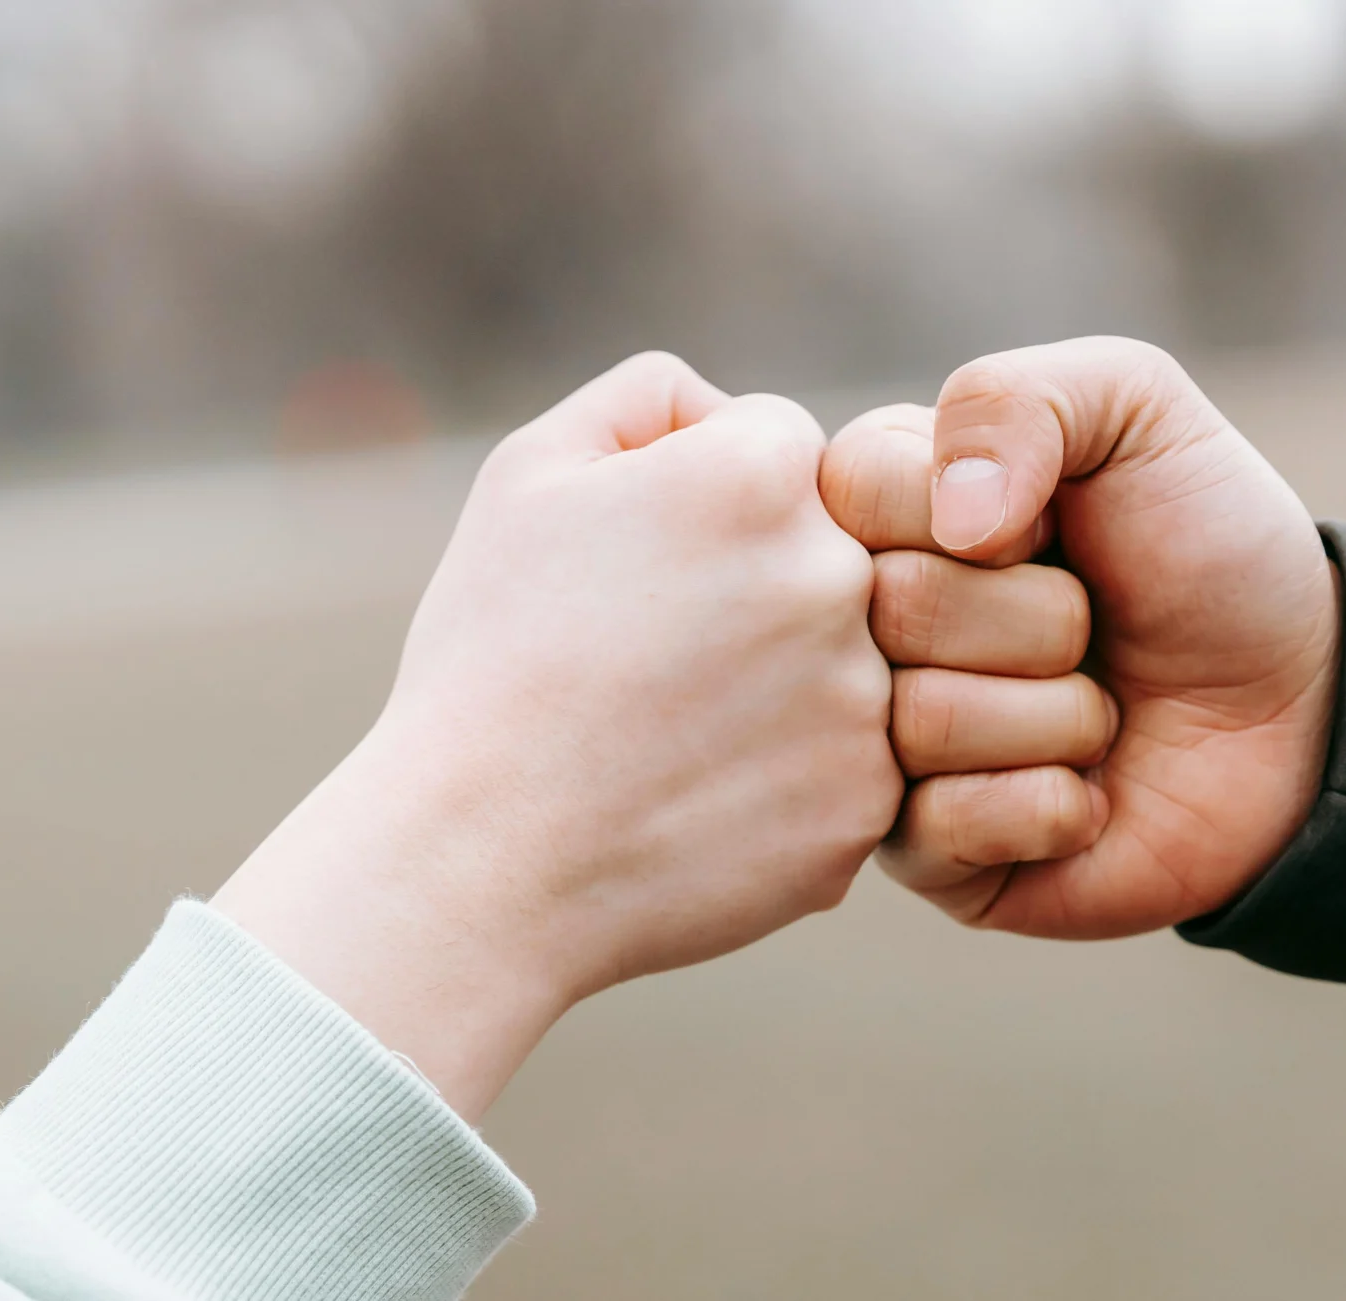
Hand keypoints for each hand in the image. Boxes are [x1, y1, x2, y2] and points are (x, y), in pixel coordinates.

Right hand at [217, 353, 899, 1117]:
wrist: (479, 861)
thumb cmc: (490, 661)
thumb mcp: (529, 477)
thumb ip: (649, 400)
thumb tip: (728, 407)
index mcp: (761, 474)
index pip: (781, 450)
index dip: (702, 510)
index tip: (640, 575)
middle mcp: (837, 574)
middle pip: (829, 554)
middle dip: (755, 594)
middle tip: (653, 665)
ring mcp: (864, 698)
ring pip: (847, 663)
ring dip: (779, 689)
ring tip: (667, 739)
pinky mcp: (866, 805)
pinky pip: (848, 767)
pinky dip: (785, 783)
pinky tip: (695, 801)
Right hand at [821, 337, 1337, 939]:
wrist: (1306, 707)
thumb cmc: (1211, 548)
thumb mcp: (1136, 411)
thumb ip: (1017, 400)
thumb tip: (952, 521)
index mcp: (882, 507)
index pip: (852, 488)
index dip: (979, 510)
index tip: (1051, 523)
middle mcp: (862, 627)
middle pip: (892, 609)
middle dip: (1041, 617)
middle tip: (1093, 626)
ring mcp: (885, 745)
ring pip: (921, 722)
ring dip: (1058, 714)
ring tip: (1099, 707)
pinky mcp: (926, 856)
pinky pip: (943, 828)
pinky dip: (1049, 804)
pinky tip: (1086, 793)